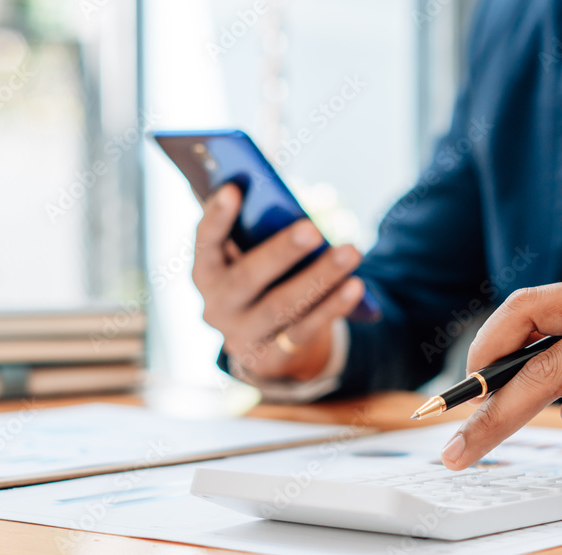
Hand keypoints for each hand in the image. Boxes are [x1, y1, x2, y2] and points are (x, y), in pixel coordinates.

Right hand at [192, 183, 364, 380]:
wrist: (264, 343)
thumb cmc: (263, 280)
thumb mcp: (253, 257)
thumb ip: (259, 234)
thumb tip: (288, 208)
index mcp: (206, 272)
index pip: (205, 242)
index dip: (216, 217)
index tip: (233, 188)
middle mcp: (216, 306)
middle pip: (248, 278)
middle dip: (281, 251)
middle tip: (313, 229)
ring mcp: (241, 336)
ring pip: (282, 305)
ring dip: (319, 278)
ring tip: (350, 252)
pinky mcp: (270, 358)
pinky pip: (304, 331)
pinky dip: (332, 307)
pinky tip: (355, 286)